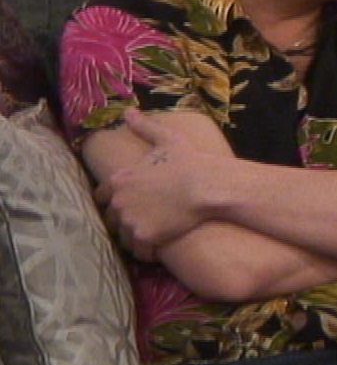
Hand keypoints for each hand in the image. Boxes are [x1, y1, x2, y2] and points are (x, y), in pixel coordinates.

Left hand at [96, 108, 206, 260]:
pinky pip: (140, 252)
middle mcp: (120, 201)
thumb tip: (128, 111)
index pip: (102, 197)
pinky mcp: (145, 236)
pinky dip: (147, 254)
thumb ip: (144, 127)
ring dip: (135, 240)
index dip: (113, 202)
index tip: (127, 207)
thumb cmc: (189, 161)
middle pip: (112, 220)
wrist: (207, 186)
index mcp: (120, 179)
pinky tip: (157, 251)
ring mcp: (131, 220)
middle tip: (142, 224)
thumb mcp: (166, 139)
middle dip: (124, 223)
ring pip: (124, 238)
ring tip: (150, 240)